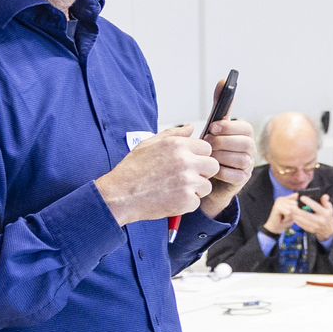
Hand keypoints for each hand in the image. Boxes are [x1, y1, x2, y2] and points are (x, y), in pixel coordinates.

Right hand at [97, 130, 217, 224]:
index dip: (199, 157)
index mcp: (178, 145)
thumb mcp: (149, 144)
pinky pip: (197, 202)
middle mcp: (185, 161)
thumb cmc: (132, 171)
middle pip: (213, 166)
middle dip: (203, 172)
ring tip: (174, 190)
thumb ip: (174, 134)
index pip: (207, 148)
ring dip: (195, 190)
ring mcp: (187, 181)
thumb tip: (190, 127)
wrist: (120, 195)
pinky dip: (186, 204)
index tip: (188, 164)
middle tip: (185, 178)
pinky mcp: (186, 200)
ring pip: (207, 186)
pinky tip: (170, 199)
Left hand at [203, 117, 254, 216]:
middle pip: (246, 143)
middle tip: (207, 142)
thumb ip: (220, 107)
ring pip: (241, 159)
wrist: (207, 175)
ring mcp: (247, 166)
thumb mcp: (215, 127)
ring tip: (208, 156)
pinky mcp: (241, 181)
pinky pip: (234, 175)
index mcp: (245, 136)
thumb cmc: (213, 149)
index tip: (212, 127)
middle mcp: (250, 151)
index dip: (229, 127)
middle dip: (223, 142)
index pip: (246, 128)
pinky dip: (221, 171)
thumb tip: (223, 82)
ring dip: (221, 156)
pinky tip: (211, 168)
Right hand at [264, 192, 298, 235]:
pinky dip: (287, 218)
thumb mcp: (293, 212)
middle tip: (286, 216)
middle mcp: (281, 198)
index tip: (291, 212)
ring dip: (290, 216)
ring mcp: (278, 202)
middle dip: (294, 212)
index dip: (297, 206)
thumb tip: (298, 195)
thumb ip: (296, 204)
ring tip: (284, 217)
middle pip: (296, 203)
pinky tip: (282, 219)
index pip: (297, 197)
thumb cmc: (285, 220)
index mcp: (285, 198)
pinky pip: (288, 212)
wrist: (275, 228)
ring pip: (292, 208)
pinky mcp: (277, 207)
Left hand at [287, 193, 332, 241]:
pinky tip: (294, 216)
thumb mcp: (329, 208)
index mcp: (324, 213)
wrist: (329, 230)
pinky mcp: (311, 230)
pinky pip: (302, 225)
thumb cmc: (327, 216)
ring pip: (302, 220)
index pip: (316, 206)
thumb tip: (324, 196)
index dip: (308, 202)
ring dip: (295, 215)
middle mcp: (320, 220)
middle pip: (306, 214)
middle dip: (298, 210)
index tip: (301, 197)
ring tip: (291, 211)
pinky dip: (297, 221)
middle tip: (292, 205)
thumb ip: (325, 201)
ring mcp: (315, 226)